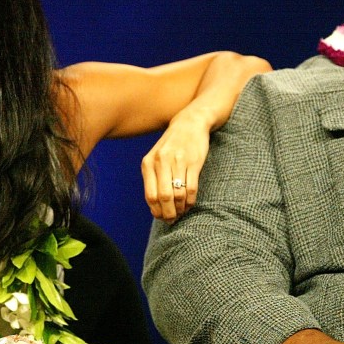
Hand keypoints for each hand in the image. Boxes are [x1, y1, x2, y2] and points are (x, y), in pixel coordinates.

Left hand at [141, 108, 210, 222]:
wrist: (190, 123)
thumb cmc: (172, 145)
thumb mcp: (156, 158)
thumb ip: (153, 178)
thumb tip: (155, 206)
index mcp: (149, 163)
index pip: (150, 196)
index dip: (156, 211)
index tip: (161, 218)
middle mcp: (161, 162)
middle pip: (164, 198)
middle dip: (169, 213)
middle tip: (172, 219)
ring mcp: (178, 162)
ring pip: (178, 194)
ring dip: (180, 208)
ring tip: (181, 211)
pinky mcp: (194, 162)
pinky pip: (191, 188)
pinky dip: (190, 200)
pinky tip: (189, 203)